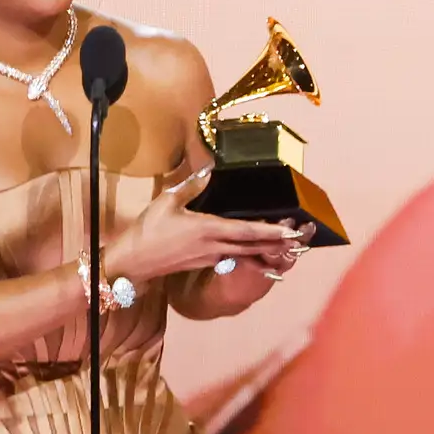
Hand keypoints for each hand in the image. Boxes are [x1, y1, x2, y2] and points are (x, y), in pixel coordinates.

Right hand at [108, 176, 304, 285]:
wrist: (133, 262)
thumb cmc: (149, 231)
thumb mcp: (167, 202)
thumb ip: (191, 186)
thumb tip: (209, 171)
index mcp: (209, 230)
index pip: (246, 230)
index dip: (270, 231)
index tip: (289, 231)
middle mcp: (216, 247)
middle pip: (254, 246)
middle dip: (277, 243)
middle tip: (299, 239)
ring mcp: (212, 258)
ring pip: (246, 253)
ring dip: (266, 249)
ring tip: (287, 246)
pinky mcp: (206, 263)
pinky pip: (234, 258)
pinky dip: (250, 254)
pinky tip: (257, 250)